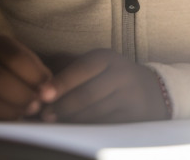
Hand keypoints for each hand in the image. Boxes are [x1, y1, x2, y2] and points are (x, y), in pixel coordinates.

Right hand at [0, 35, 51, 119]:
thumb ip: (40, 75)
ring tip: (27, 111)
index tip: (49, 93)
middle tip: (37, 105)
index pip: (16, 59)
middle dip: (22, 95)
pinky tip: (14, 117)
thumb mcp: (27, 64)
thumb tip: (51, 92)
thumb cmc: (14, 70)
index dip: (35, 77)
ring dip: (10, 109)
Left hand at [37, 48, 167, 123]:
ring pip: (94, 113)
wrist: (151, 92)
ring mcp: (129, 97)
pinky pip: (104, 126)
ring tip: (53, 124)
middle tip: (43, 115)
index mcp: (107, 58)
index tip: (41, 94)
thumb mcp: (95, 64)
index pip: (81, 69)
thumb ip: (68, 66)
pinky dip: (86, 129)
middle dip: (62, 106)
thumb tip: (38, 76)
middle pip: (87, 94)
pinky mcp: (132, 117)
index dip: (61, 82)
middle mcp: (121, 74)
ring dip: (71, 120)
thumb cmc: (109, 77)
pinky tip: (73, 130)